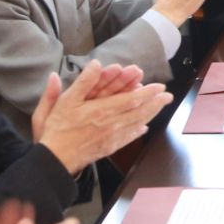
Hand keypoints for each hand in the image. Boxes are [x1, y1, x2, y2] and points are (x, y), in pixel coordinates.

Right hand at [32, 62, 169, 172]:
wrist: (55, 159)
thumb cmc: (58, 129)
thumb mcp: (66, 100)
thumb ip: (83, 82)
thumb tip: (96, 64)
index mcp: (104, 110)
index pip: (132, 99)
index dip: (148, 92)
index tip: (160, 87)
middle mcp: (112, 123)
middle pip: (140, 112)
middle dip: (156, 103)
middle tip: (168, 96)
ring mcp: (112, 137)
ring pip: (137, 124)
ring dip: (151, 114)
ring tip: (160, 107)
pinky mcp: (108, 147)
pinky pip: (128, 138)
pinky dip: (137, 132)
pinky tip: (142, 128)